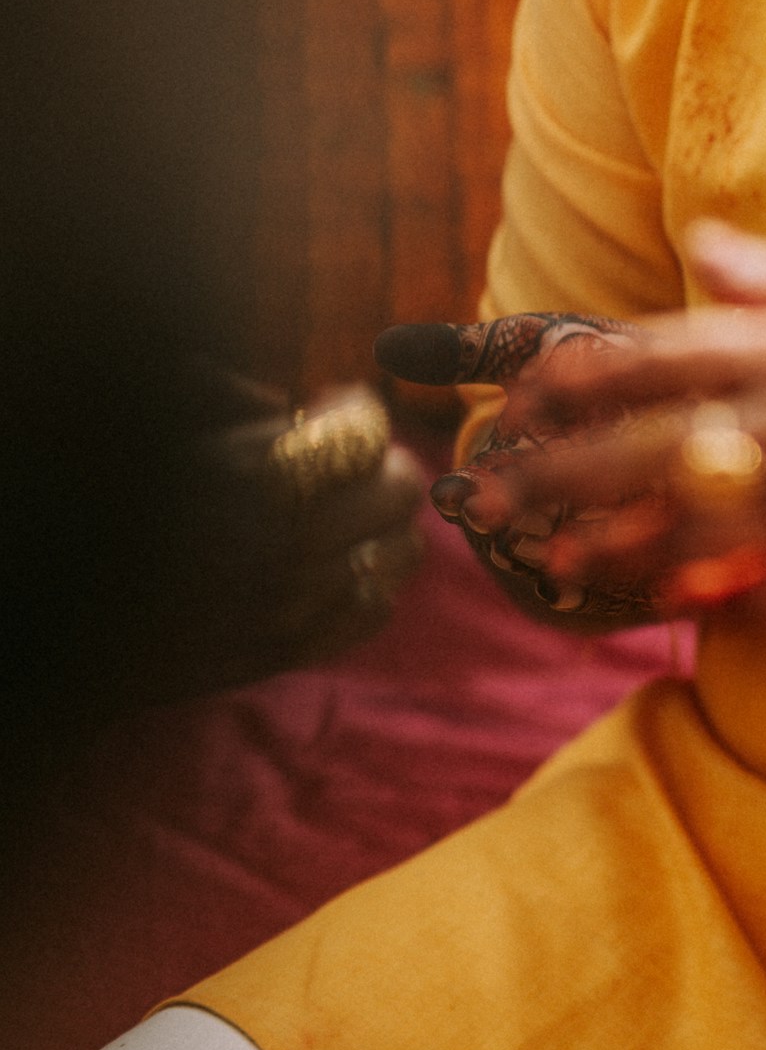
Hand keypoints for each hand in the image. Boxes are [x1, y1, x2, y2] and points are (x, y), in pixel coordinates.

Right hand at [156, 373, 425, 694]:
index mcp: (257, 473)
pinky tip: (346, 568)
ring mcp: (293, 600)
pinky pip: (374, 609)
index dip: (357, 413)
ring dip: (386, 525)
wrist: (82, 623)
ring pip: (399, 550)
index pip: (366, 430)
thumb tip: (293, 401)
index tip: (338, 412)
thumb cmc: (127, 508)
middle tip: (355, 467)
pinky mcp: (287, 648)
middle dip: (381, 464)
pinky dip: (373, 583)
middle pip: (399, 486)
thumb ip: (230, 401)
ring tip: (357, 517)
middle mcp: (287, 537)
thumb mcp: (169, 432)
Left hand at [418, 225, 765, 615]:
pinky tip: (669, 607)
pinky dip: (719, 594)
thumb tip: (704, 246)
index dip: (589, 376)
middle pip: (658, 451)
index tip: (524, 392)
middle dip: (565, 474)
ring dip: (617, 547)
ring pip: (699, 530)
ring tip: (553, 562)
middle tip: (491, 496)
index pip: (670, 358)